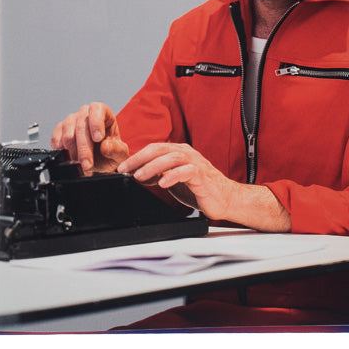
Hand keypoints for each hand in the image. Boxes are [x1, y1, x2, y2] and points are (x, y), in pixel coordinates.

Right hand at [50, 102, 129, 175]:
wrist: (99, 162)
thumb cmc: (110, 153)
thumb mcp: (120, 155)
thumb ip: (116, 150)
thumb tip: (105, 146)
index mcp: (103, 113)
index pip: (97, 109)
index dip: (96, 123)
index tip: (98, 139)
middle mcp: (85, 114)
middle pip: (81, 126)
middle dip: (84, 149)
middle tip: (88, 165)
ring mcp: (71, 121)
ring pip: (68, 134)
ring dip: (74, 152)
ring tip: (81, 164)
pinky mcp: (59, 131)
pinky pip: (56, 139)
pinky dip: (62, 151)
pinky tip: (70, 158)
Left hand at [116, 142, 290, 230]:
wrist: (226, 200)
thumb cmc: (200, 189)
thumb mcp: (173, 180)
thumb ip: (157, 174)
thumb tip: (137, 174)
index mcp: (178, 152)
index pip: (153, 148)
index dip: (136, 156)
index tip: (122, 167)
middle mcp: (186, 154)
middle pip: (159, 149)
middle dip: (139, 159)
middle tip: (126, 170)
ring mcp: (195, 163)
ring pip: (171, 157)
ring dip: (152, 167)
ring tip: (140, 177)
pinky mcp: (203, 176)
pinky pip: (186, 172)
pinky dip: (173, 176)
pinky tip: (162, 184)